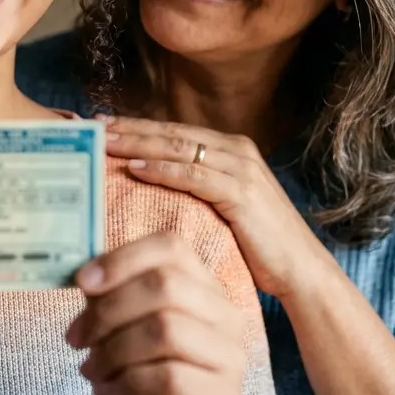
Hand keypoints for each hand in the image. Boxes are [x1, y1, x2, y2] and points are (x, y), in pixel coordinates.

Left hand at [66, 232, 243, 394]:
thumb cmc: (138, 385)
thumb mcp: (116, 331)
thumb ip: (107, 295)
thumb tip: (83, 268)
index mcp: (203, 286)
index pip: (171, 245)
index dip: (122, 258)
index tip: (82, 282)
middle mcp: (226, 315)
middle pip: (165, 284)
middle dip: (108, 308)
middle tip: (75, 336)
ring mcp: (231, 358)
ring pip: (166, 329)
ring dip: (114, 348)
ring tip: (93, 367)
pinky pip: (169, 377)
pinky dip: (127, 380)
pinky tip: (113, 388)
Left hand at [106, 116, 333, 300]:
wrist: (301, 271)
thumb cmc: (257, 244)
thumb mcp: (221, 207)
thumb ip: (194, 189)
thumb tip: (148, 184)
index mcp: (230, 148)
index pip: (173, 131)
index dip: (137, 126)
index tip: (102, 124)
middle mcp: (236, 149)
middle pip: (170, 132)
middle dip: (130, 128)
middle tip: (93, 126)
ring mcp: (241, 168)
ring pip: (178, 147)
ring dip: (138, 142)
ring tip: (105, 142)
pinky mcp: (242, 192)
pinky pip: (195, 175)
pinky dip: (163, 169)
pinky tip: (136, 168)